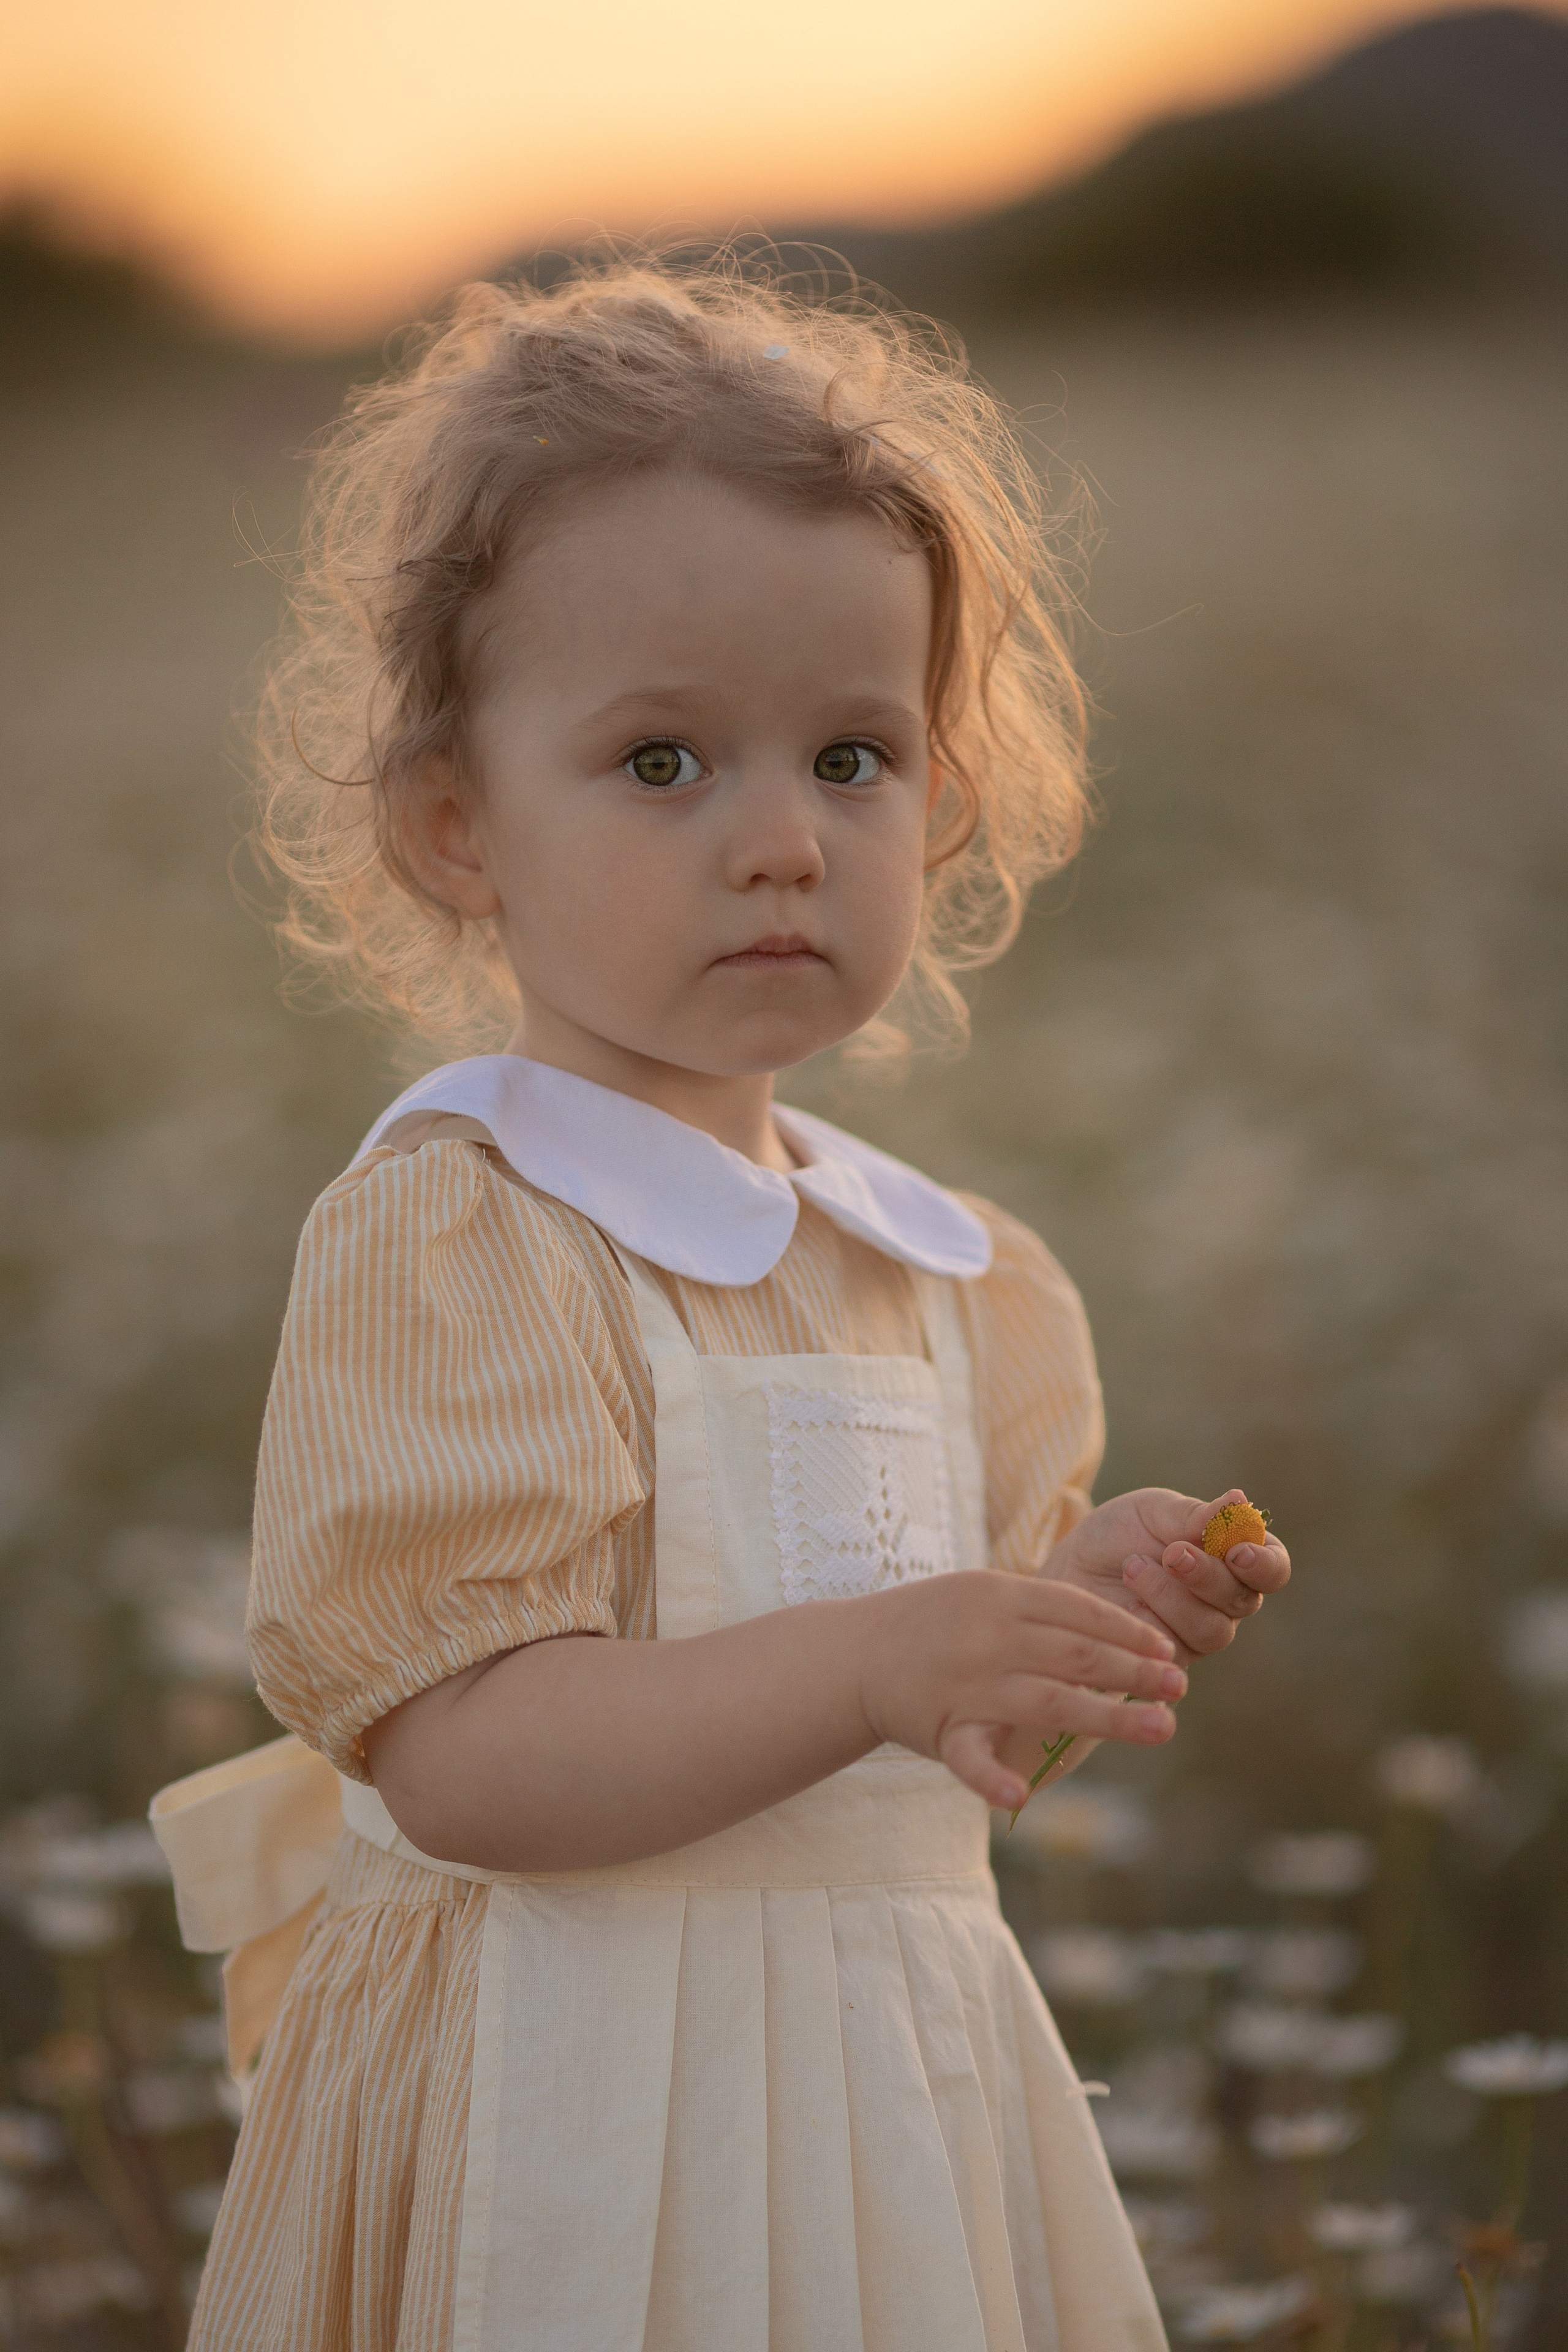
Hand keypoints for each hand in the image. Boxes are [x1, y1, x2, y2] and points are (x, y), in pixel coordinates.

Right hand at [859, 1569, 1187, 1812]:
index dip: (1128, 1629)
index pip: (1078, 1610)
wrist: (853, 1655)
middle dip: (1135, 1671)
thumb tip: (1117, 1628)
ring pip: (1051, 1702)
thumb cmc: (930, 1623)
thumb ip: (1039, 1607)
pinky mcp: (944, 1731)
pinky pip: (970, 1759)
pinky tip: (1022, 1797)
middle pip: (1077, 1654)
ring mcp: (968, 1686)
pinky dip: (993, 1780)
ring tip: (1162, 1728)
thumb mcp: (981, 1593)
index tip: (1166, 1648)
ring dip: (1110, 1717)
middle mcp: (989, 1638)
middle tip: (1180, 1687)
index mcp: (1000, 1597)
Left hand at [1044, 1486, 1290, 1663]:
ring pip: (1211, 1630)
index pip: (1273, 1568)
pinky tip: (1127, 1594)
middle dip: (1207, 1576)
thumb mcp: (1154, 1512)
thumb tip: (1240, 1501)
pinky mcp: (1170, 1659)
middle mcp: (1227, 1601)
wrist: (1072, 1565)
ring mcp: (1201, 1633)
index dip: (1263, 1563)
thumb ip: (1196, 1515)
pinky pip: (1175, 1650)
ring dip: (1172, 1596)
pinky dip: (1150, 1617)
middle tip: (1171, 1553)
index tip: (1237, 1550)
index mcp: (1235, 1557)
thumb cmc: (1121, 1533)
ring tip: (1133, 1566)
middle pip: (1244, 1601)